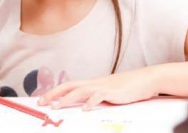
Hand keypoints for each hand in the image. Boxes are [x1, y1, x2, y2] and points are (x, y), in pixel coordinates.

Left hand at [37, 67, 157, 110]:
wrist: (146, 79)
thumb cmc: (127, 87)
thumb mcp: (108, 91)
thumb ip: (95, 96)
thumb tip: (83, 104)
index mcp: (92, 83)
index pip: (68, 85)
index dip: (54, 91)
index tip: (42, 99)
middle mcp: (94, 83)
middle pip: (69, 86)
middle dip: (54, 94)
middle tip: (41, 103)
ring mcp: (104, 86)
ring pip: (81, 91)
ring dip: (67, 99)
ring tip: (57, 107)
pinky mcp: (114, 92)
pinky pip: (100, 96)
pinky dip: (91, 102)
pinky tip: (85, 109)